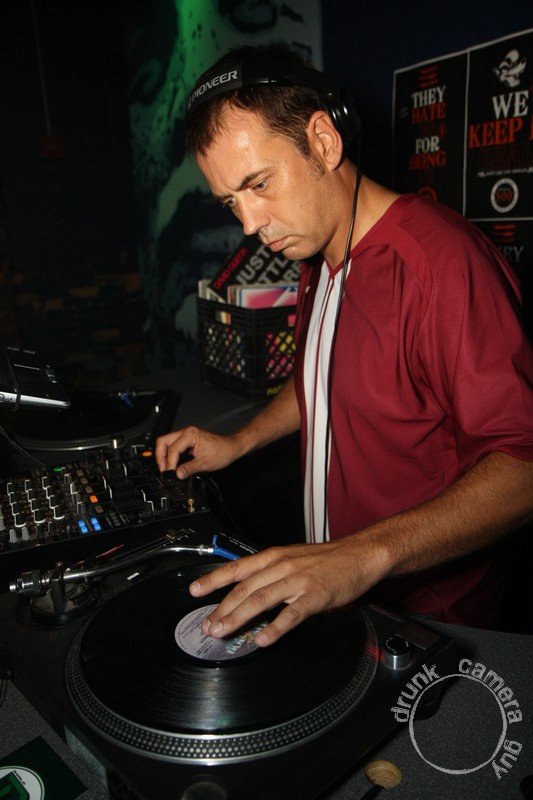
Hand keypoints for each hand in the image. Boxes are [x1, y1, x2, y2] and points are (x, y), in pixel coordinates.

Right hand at [155, 426, 243, 477]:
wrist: (232, 447)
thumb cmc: (223, 451)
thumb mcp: (205, 463)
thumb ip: (189, 469)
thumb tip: (177, 475)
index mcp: (190, 434)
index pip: (173, 449)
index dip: (170, 463)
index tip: (170, 473)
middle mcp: (186, 431)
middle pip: (163, 441)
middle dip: (161, 456)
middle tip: (163, 469)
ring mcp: (186, 434)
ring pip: (167, 442)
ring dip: (164, 455)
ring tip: (167, 468)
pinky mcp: (188, 439)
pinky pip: (173, 444)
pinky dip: (170, 454)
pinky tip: (172, 463)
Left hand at [189, 539, 386, 646]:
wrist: (360, 555)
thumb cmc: (327, 559)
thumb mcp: (293, 558)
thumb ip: (271, 573)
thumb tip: (247, 590)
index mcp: (275, 556)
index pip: (237, 568)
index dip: (214, 579)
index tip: (195, 590)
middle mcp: (282, 566)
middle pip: (244, 588)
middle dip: (222, 608)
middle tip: (207, 625)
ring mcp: (298, 581)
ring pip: (260, 600)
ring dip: (238, 618)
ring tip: (222, 632)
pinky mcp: (314, 596)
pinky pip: (291, 615)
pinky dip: (275, 628)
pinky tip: (262, 639)